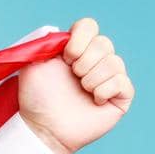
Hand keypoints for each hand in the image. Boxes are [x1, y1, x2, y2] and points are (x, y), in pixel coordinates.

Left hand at [17, 17, 134, 153]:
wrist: (44, 127)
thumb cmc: (37, 98)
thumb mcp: (32, 65)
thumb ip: (44, 42)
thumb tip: (59, 31)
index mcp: (76, 49)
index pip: (89, 26)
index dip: (80, 39)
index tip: (66, 57)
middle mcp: (95, 60)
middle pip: (104, 43)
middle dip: (84, 62)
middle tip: (72, 78)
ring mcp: (110, 77)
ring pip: (115, 62)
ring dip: (91, 79)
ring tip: (81, 91)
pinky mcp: (121, 95)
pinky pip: (122, 81)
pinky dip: (104, 90)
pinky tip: (94, 101)